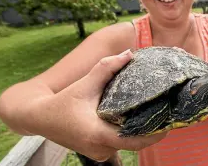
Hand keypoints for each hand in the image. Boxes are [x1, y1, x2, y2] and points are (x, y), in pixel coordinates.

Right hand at [26, 49, 166, 160]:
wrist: (39, 117)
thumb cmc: (62, 101)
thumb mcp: (85, 83)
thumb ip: (107, 67)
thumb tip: (129, 53)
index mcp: (97, 132)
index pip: (132, 139)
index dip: (153, 133)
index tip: (168, 123)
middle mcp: (98, 147)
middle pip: (134, 145)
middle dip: (153, 134)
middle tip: (168, 118)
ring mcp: (97, 153)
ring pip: (127, 146)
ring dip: (142, 135)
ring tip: (157, 117)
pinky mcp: (96, 152)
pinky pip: (119, 146)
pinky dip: (130, 136)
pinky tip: (138, 122)